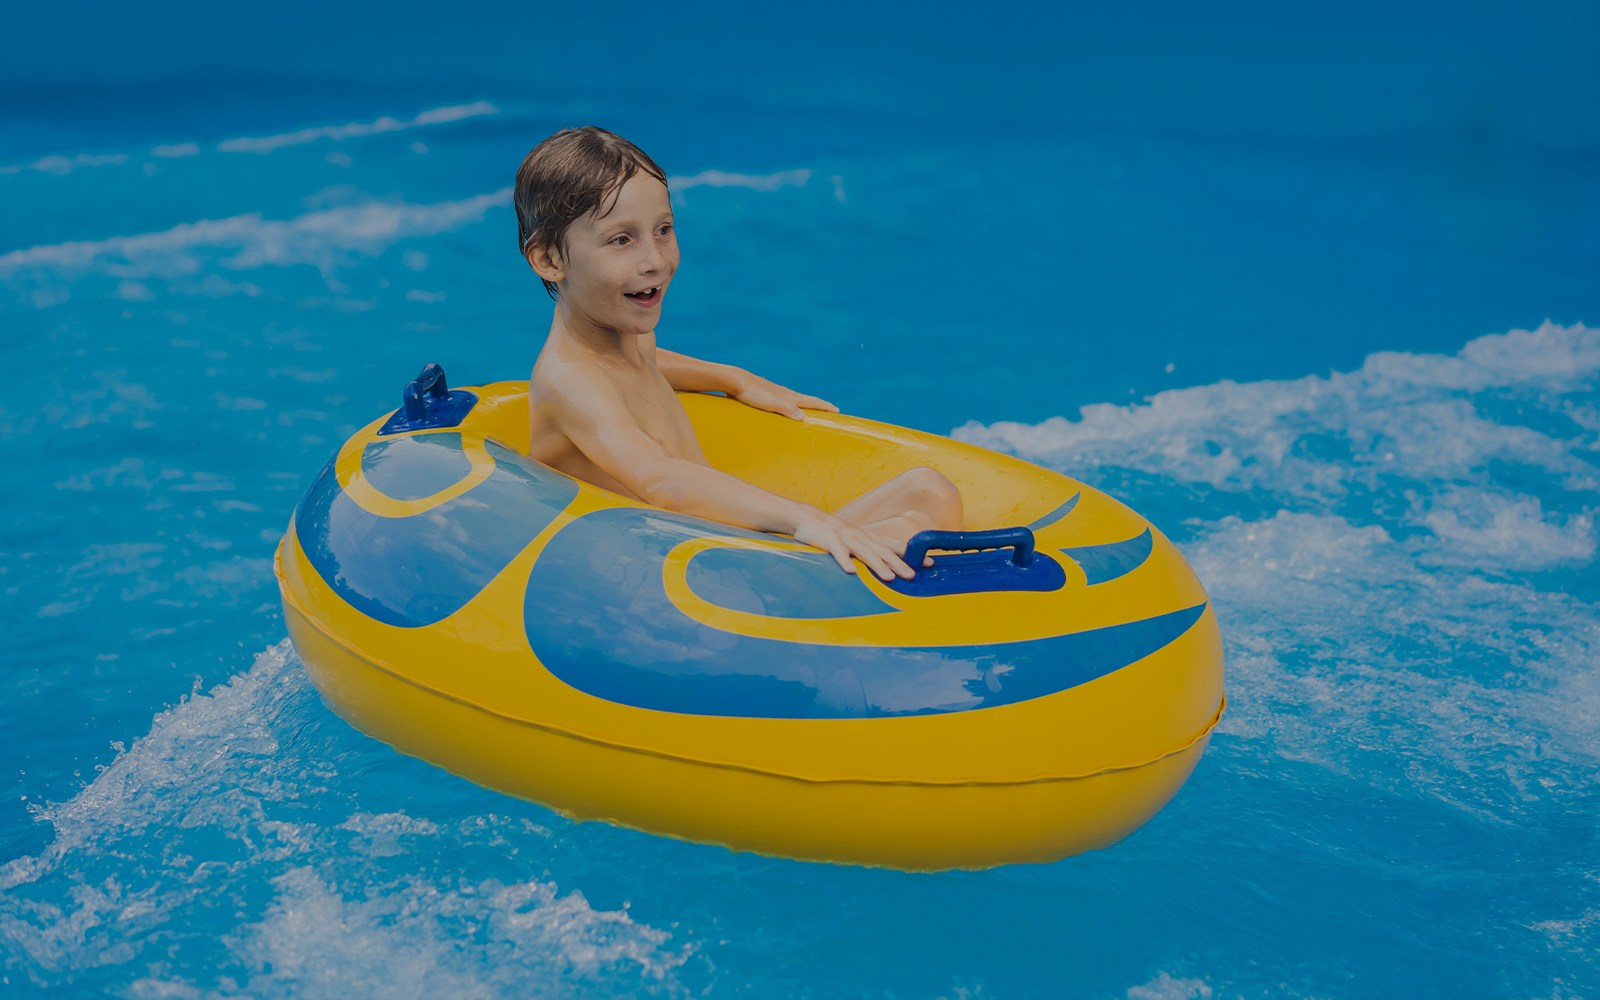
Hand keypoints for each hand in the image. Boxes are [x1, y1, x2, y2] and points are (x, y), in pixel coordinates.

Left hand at [730, 371, 838, 420]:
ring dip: (804, 405)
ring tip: (809, 410)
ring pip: (794, 400)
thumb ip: (786, 409)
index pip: (811, 401)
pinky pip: (783, 402)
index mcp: (788, 396)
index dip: (824, 406)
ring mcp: (774, 393)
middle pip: (805, 400)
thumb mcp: (770, 403)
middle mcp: (784, 393)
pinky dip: (790, 406)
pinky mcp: (764, 394)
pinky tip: (784, 408)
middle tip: (829, 410)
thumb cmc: (752, 393)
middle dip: (818, 406)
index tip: (837, 410)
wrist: (734, 380)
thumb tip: (803, 417)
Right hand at [793, 509, 914, 581]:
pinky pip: (839, 554)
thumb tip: (892, 564)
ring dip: (877, 565)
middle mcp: (862, 538)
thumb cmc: (837, 533)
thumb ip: (874, 550)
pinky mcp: (831, 543)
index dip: (912, 555)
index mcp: (870, 538)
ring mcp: (847, 539)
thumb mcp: (858, 539)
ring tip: (889, 577)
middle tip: (912, 575)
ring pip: (865, 553)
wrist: (810, 518)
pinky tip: (851, 572)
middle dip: (898, 564)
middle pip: (883, 552)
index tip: (929, 563)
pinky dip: (845, 562)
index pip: (895, 546)